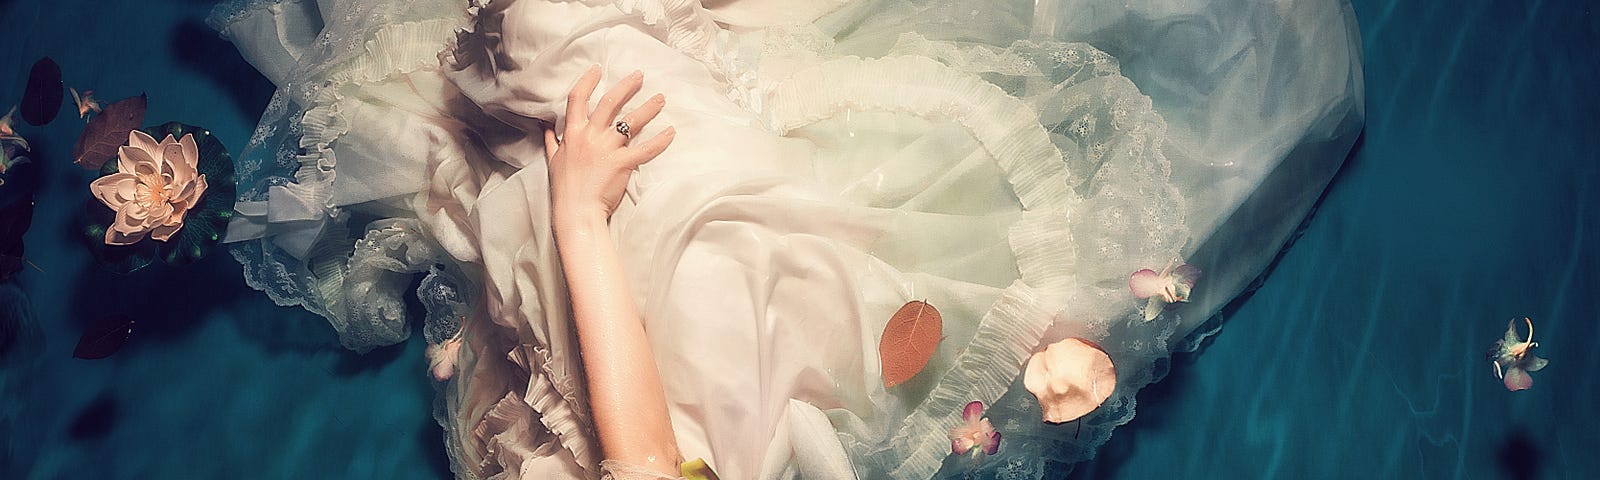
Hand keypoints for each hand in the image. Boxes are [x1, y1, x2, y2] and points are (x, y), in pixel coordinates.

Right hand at [545, 65, 674, 226]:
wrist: (576, 212)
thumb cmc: (564, 188)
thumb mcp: (553, 160)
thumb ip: (552, 141)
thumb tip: (547, 126)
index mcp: (573, 133)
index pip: (578, 99)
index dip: (588, 81)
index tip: (597, 69)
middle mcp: (590, 136)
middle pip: (609, 103)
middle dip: (626, 86)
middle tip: (640, 75)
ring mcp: (606, 149)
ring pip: (630, 122)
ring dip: (648, 108)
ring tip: (660, 98)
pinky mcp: (621, 164)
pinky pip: (645, 149)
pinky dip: (660, 140)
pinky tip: (671, 131)